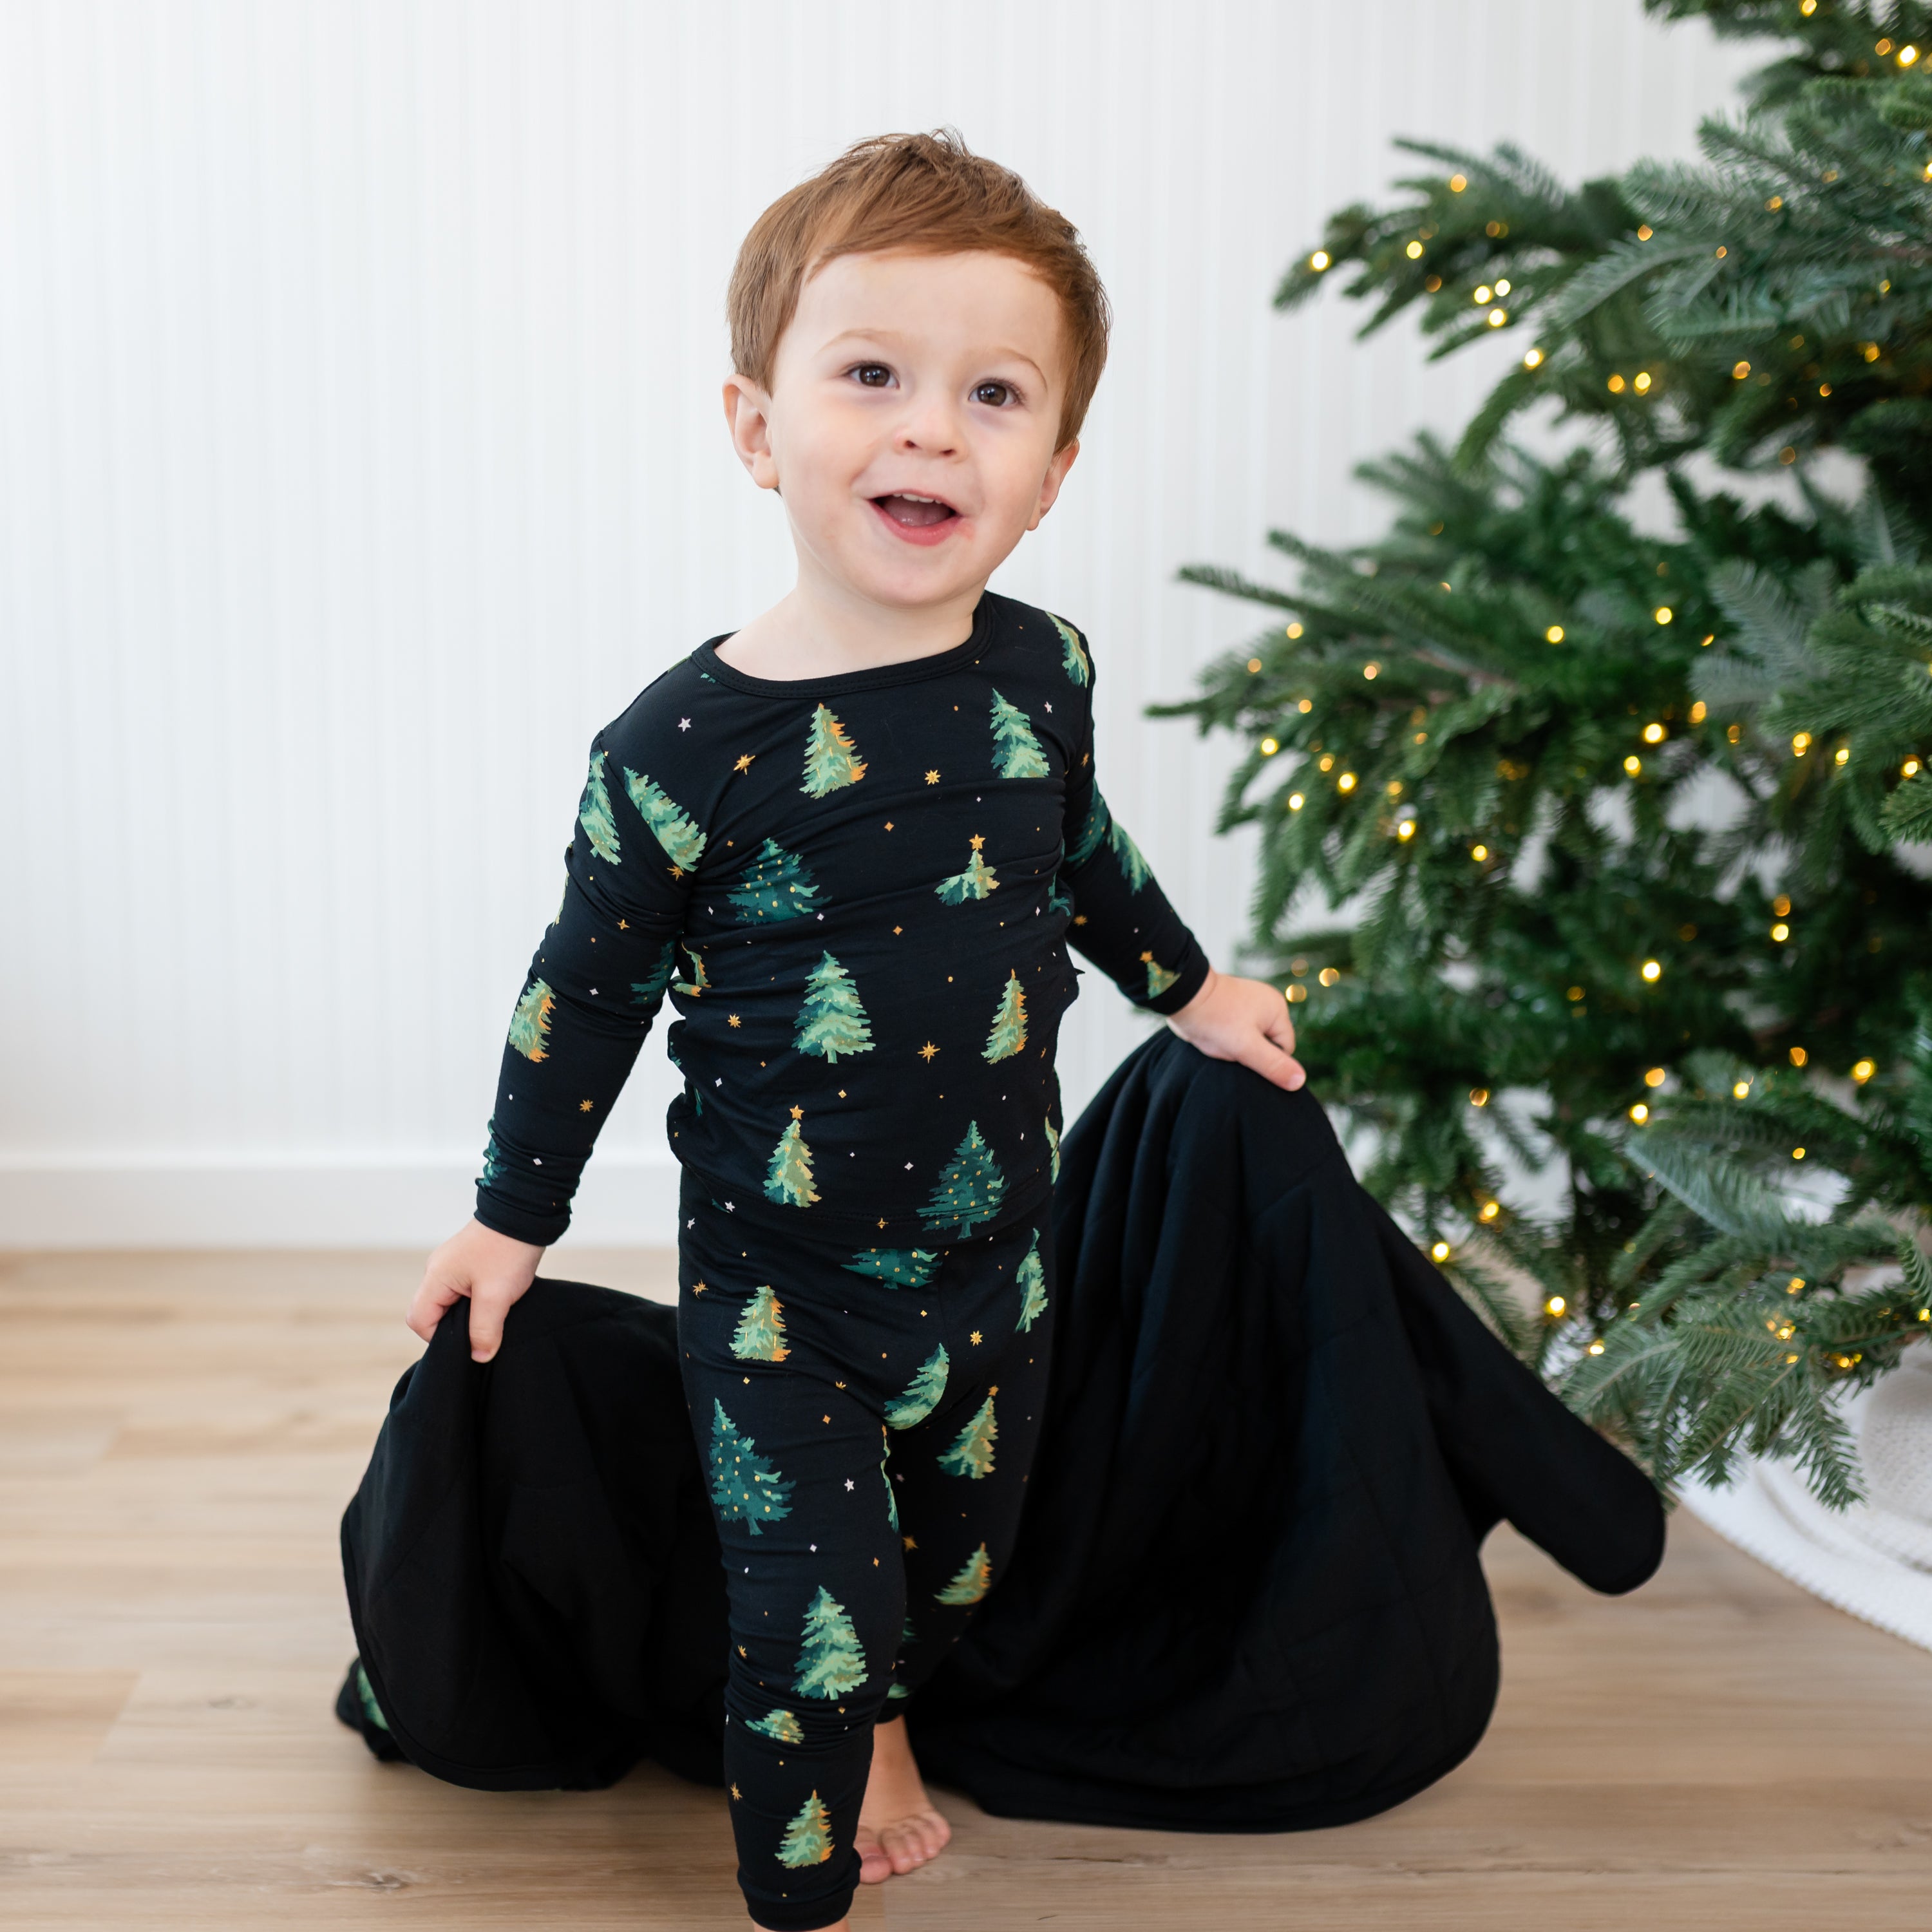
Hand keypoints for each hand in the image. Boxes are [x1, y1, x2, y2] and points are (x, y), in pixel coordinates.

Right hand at [407, 1218, 546, 1362]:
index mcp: (435, 1277)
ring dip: (470, 1312)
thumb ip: (484, 1330)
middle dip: (456, 1326)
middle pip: (433, 1312)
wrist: (526, 1213)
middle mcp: (438, 1270)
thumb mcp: (496, 1296)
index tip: (468, 1339)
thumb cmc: (507, 1251)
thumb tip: (478, 1357)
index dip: (438, 1338)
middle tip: (484, 1328)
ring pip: (451, 1302)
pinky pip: (464, 1290)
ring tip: (495, 1312)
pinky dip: (479, 1300)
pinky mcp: (470, 1261)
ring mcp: (453, 1264)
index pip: (419, 1320)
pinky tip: (499, 1299)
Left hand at [1164, 966, 1305, 1091]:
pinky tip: (1214, 1035)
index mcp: (1277, 1008)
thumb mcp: (1245, 1047)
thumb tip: (1299, 1081)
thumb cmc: (1214, 1020)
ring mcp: (1248, 1003)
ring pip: (1251, 1039)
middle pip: (1268, 1044)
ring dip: (1236, 1046)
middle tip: (1229, 1046)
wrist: (1180, 997)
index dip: (1265, 1059)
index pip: (1284, 1049)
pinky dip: (1226, 1038)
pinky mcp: (1231, 1007)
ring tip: (1220, 1039)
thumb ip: (1273, 1065)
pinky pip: (1237, 1031)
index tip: (1243, 1053)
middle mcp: (1266, 1003)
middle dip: (1249, 1052)